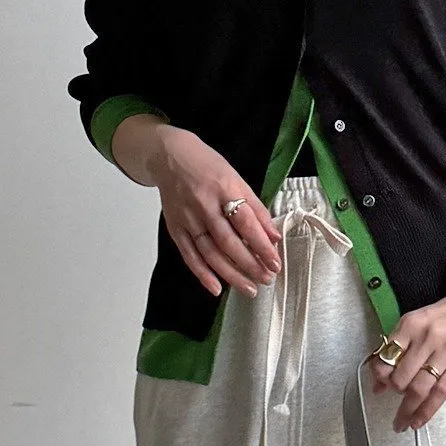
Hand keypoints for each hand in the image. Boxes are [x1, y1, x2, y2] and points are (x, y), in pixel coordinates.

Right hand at [115, 116, 281, 296]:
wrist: (170, 157)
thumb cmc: (207, 167)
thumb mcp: (237, 180)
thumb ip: (256, 209)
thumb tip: (274, 237)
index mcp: (224, 188)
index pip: (246, 223)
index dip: (262, 246)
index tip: (275, 263)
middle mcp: (204, 205)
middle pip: (228, 242)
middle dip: (250, 264)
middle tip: (266, 279)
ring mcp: (187, 218)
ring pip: (210, 253)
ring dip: (231, 274)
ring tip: (249, 288)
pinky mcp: (175, 228)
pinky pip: (189, 255)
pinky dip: (202, 274)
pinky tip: (216, 288)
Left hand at [369, 270, 445, 430]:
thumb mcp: (420, 321)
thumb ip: (399, 347)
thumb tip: (379, 379)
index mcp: (411, 324)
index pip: (386, 357)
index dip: (379, 377)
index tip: (378, 387)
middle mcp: (427, 337)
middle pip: (401, 376)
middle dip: (395, 396)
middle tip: (395, 405)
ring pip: (419, 388)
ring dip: (406, 411)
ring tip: (402, 423)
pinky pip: (441, 393)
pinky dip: (426, 410)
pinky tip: (419, 420)